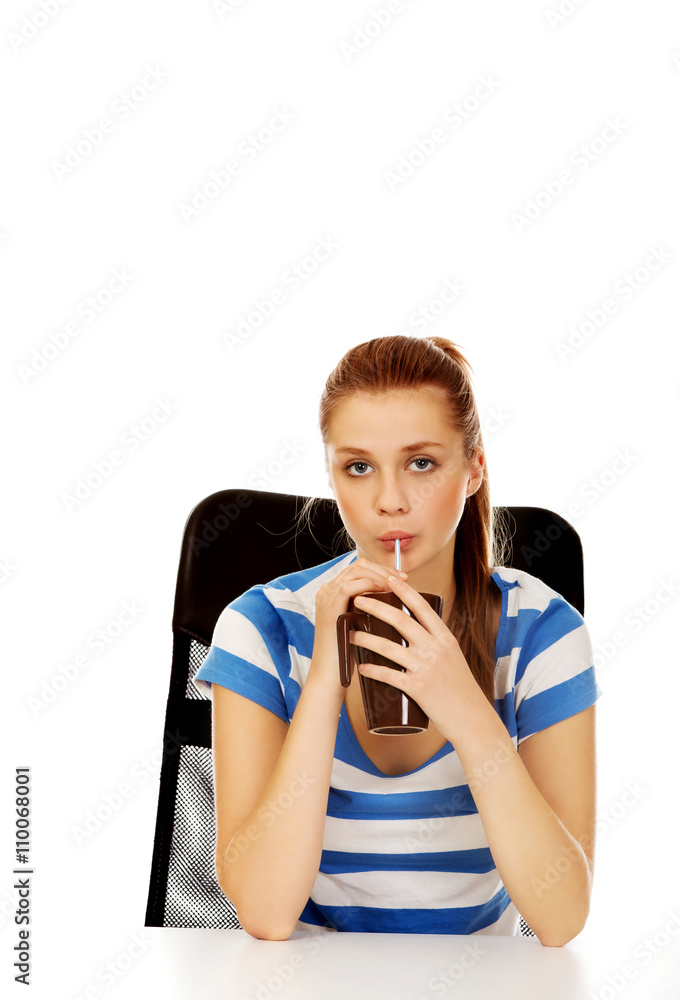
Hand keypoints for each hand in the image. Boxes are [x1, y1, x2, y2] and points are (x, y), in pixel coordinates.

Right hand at [309, 556, 407, 695]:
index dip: (383, 569)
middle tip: (403, 579)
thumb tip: (399, 600)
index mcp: (334, 592)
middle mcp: (327, 590)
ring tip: (396, 584)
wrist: (331, 675)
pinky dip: (367, 584)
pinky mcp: (329, 609)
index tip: (403, 579)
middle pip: (358, 566)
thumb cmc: (350, 654)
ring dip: (379, 574)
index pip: (360, 569)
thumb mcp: (361, 624)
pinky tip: (382, 590)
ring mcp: (326, 598)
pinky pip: (348, 587)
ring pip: (355, 571)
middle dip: (384, 569)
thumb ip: (371, 609)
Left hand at [349, 575, 485, 738]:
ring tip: (351, 634)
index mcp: (445, 638)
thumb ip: (435, 643)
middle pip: (401, 621)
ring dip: (366, 639)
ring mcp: (426, 668)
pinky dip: (372, 670)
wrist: (471, 718)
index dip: (404, 591)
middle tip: (358, 599)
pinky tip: (360, 667)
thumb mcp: (452, 658)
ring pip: (389, 647)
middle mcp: (436, 648)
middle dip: (376, 607)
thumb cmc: (460, 689)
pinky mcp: (418, 688)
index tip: (388, 578)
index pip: (422, 607)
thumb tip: (412, 631)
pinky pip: (389, 675)